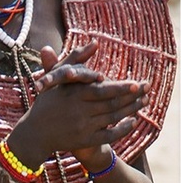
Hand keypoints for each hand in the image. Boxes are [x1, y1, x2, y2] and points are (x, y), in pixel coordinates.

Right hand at [11, 41, 149, 165]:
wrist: (35, 132)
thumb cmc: (48, 101)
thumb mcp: (57, 77)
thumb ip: (76, 58)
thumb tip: (95, 42)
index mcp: (72, 95)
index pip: (102, 90)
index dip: (120, 88)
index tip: (136, 84)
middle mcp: (78, 111)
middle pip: (111, 104)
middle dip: (131, 97)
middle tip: (147, 90)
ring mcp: (82, 128)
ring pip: (112, 118)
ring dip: (131, 110)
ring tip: (144, 101)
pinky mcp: (84, 141)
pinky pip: (109, 135)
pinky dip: (123, 128)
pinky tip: (133, 121)